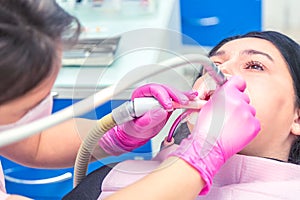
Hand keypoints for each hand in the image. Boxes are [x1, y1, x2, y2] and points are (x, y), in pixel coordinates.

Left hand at [99, 83, 196, 155]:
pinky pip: (176, 100)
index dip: (162, 96)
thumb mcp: (137, 127)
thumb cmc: (132, 129)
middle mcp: (150, 95)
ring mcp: (159, 99)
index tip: (168, 106)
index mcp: (139, 95)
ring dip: (182, 96)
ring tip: (191, 99)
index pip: (152, 90)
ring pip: (172, 93)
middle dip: (175, 95)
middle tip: (183, 102)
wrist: (135, 134)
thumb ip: (147, 119)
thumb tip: (160, 111)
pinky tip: (193, 97)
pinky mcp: (167, 105)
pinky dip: (185, 99)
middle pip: (164, 89)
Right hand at [169, 76, 260, 193]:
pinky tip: (236, 131)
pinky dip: (247, 126)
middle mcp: (239, 100)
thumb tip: (227, 93)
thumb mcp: (207, 104)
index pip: (238, 81)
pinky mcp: (254, 125)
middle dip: (237, 104)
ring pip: (249, 110)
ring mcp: (248, 113)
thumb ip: (220, 95)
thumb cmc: (205, 128)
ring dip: (242, 116)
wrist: (209, 147)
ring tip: (230, 125)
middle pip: (244, 97)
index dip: (236, 87)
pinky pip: (254, 122)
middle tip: (227, 115)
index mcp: (226, 93)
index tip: (235, 91)